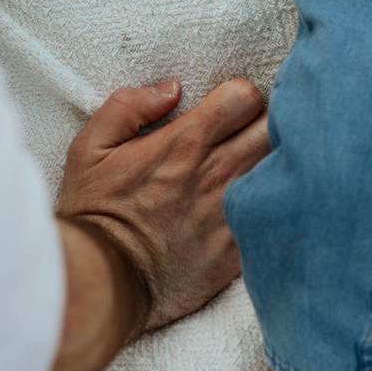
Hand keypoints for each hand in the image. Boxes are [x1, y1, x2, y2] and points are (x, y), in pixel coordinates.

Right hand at [56, 77, 269, 329]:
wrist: (103, 281)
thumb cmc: (95, 212)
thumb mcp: (90, 147)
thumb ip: (128, 106)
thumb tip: (172, 89)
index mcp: (185, 143)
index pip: (245, 96)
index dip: (239, 98)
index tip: (227, 112)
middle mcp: (217, 173)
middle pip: (273, 128)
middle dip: (263, 125)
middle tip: (245, 137)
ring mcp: (233, 212)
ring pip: (281, 169)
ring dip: (271, 164)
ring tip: (251, 170)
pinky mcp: (240, 249)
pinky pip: (274, 215)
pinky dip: (268, 206)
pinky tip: (252, 209)